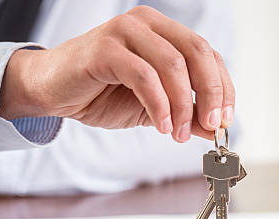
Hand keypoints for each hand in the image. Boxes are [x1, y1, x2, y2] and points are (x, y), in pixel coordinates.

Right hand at [0, 6, 234, 142]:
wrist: (53, 92)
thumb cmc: (102, 94)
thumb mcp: (156, 108)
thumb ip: (185, 114)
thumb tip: (214, 130)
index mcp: (164, 32)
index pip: (208, 54)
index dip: (223, 87)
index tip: (225, 119)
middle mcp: (147, 24)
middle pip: (197, 52)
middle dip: (211, 93)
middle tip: (211, 125)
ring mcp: (125, 31)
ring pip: (172, 65)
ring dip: (182, 105)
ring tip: (178, 134)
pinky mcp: (104, 48)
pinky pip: (144, 76)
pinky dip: (158, 104)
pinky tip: (162, 126)